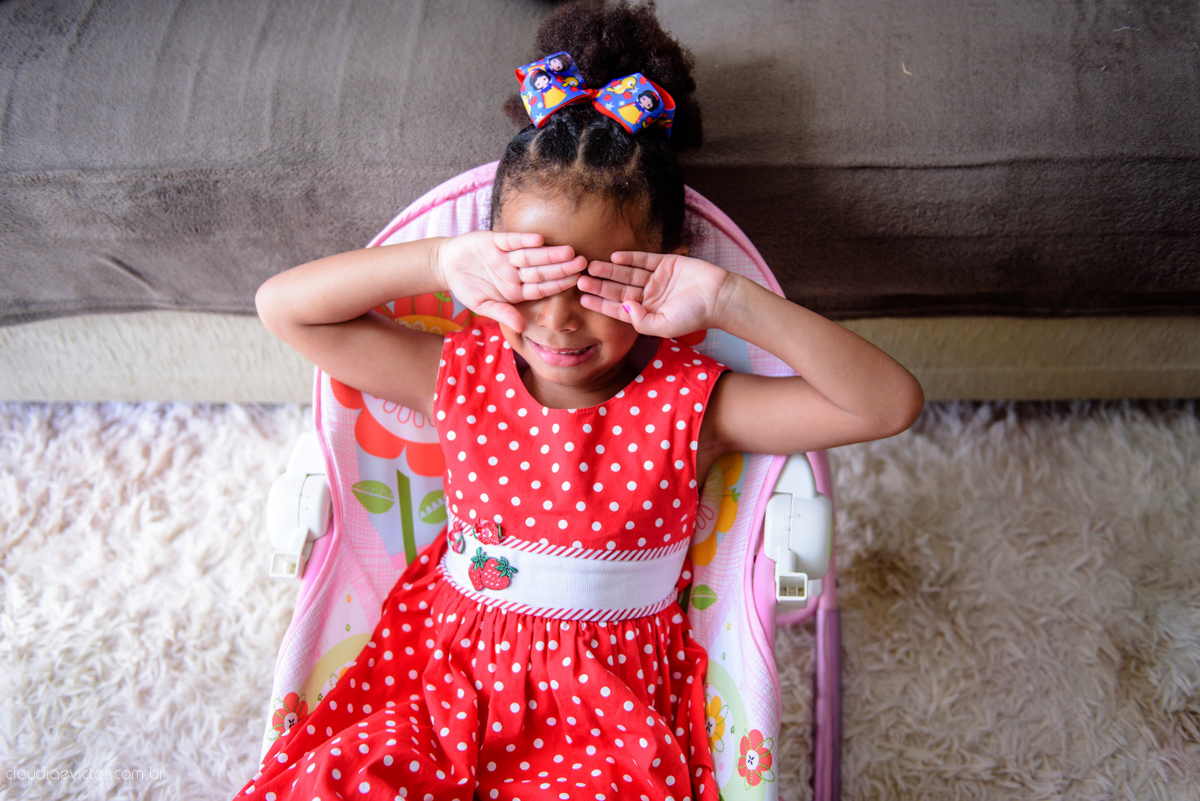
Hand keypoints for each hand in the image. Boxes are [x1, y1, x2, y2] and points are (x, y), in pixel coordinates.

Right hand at [433, 232, 586, 331]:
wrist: (447, 265)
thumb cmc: (467, 288)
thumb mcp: (481, 305)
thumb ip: (502, 313)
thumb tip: (521, 328)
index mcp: (516, 290)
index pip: (542, 288)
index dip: (559, 284)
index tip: (576, 282)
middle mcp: (516, 272)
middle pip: (542, 270)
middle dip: (562, 267)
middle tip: (583, 263)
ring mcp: (507, 256)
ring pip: (532, 255)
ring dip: (549, 253)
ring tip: (569, 251)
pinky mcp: (495, 240)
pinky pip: (512, 240)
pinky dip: (523, 240)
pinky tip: (539, 240)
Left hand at [578, 252, 733, 337]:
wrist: (720, 297)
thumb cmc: (694, 316)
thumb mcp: (664, 325)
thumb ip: (641, 321)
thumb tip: (624, 307)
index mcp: (648, 313)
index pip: (618, 308)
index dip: (600, 303)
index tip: (583, 299)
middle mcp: (650, 296)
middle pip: (619, 289)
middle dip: (600, 284)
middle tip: (580, 279)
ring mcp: (657, 279)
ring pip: (628, 273)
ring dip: (610, 270)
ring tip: (591, 266)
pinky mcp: (667, 263)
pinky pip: (644, 259)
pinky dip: (630, 257)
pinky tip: (614, 256)